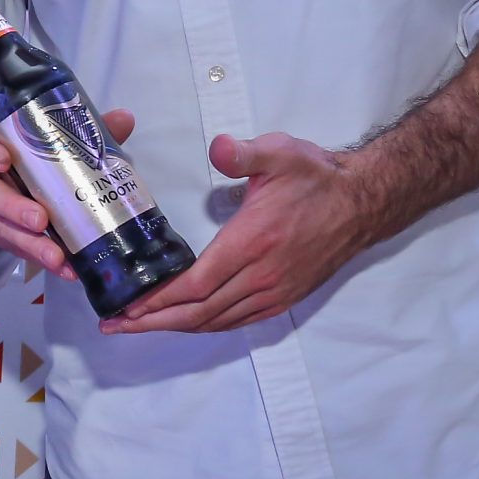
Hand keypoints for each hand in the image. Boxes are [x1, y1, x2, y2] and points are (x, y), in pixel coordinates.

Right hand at [0, 107, 136, 281]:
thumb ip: (81, 127)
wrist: (9, 174)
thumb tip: (124, 118)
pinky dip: (37, 257)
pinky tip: (63, 267)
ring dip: (27, 241)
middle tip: (40, 219)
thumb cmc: (29, 147)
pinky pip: (11, 247)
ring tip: (56, 254)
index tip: (4, 160)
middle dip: (12, 206)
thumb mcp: (50, 134)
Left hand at [101, 132, 379, 335]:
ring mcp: (275, 291)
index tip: (127, 307)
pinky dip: (208, 327)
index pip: (196, 285)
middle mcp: (262, 276)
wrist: (362, 201)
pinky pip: (240, 322)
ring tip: (140, 328)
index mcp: (252, 243)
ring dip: (176, 328)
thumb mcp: (279, 153)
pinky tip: (188, 324)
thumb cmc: (316, 177)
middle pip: (199, 313)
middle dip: (154, 322)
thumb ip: (245, 153)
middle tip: (116, 326)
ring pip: (218, 322)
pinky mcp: (286, 297)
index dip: (159, 301)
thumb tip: (219, 149)